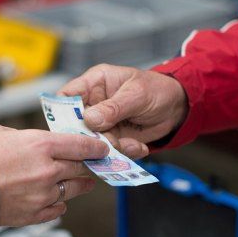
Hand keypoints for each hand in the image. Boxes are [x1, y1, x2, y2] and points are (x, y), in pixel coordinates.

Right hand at [0, 124, 108, 226]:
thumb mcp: (0, 132)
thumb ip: (24, 138)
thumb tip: (32, 143)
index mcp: (41, 145)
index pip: (81, 146)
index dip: (95, 147)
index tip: (102, 148)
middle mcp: (47, 171)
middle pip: (79, 168)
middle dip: (87, 166)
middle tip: (93, 165)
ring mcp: (42, 195)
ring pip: (71, 190)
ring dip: (78, 185)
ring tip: (83, 183)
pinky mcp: (32, 215)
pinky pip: (57, 210)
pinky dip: (59, 204)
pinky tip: (58, 201)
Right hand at [59, 64, 187, 156]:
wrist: (177, 108)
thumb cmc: (157, 89)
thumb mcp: (136, 95)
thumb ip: (113, 107)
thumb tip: (90, 119)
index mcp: (94, 83)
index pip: (67, 96)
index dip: (60, 112)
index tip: (66, 128)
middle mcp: (94, 104)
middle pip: (76, 124)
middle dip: (89, 137)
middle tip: (107, 142)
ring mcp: (102, 124)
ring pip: (93, 142)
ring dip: (111, 148)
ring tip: (131, 144)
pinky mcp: (113, 138)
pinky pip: (110, 151)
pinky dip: (124, 153)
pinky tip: (139, 146)